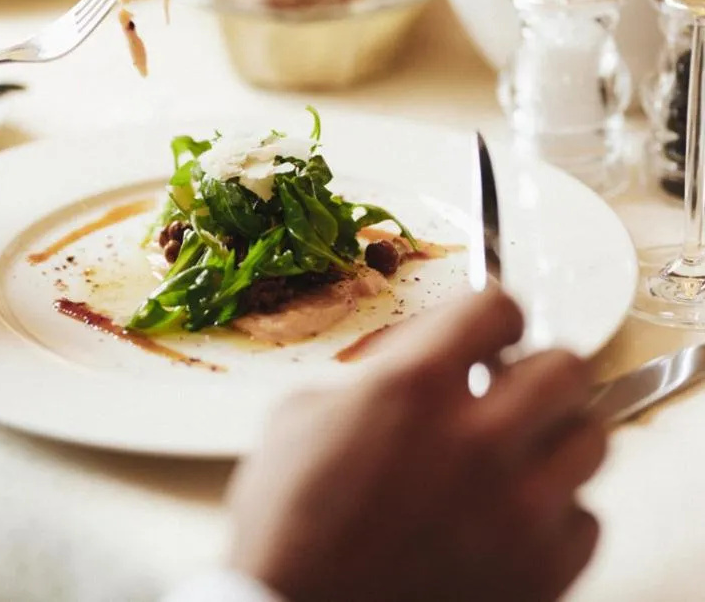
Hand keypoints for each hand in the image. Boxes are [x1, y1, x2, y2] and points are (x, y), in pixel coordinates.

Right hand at [228, 288, 606, 601]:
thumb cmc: (286, 527)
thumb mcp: (298, 420)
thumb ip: (370, 380)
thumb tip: (409, 367)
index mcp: (410, 389)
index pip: (495, 308)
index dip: (490, 311)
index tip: (488, 327)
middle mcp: (476, 439)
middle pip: (566, 366)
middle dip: (534, 368)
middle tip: (507, 386)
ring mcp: (517, 509)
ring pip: (591, 438)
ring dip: (552, 435)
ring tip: (517, 451)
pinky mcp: (540, 570)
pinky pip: (583, 519)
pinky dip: (553, 512)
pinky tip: (513, 516)